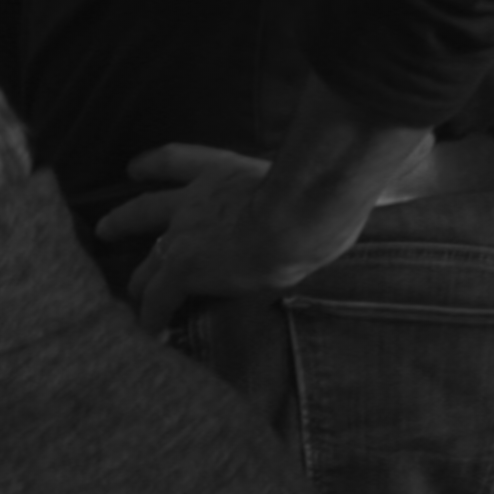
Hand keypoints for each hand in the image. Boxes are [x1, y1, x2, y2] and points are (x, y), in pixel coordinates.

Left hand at [97, 143, 363, 330]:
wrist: (299, 215)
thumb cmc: (320, 194)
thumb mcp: (315, 178)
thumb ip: (322, 178)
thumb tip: (390, 165)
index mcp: (227, 173)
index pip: (183, 160)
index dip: (157, 163)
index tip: (135, 167)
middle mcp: (198, 200)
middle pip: (148, 207)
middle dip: (126, 218)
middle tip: (103, 226)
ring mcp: (186, 233)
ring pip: (148, 259)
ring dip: (138, 279)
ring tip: (126, 295)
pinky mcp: (183, 266)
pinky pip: (157, 297)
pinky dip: (150, 316)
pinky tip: (146, 332)